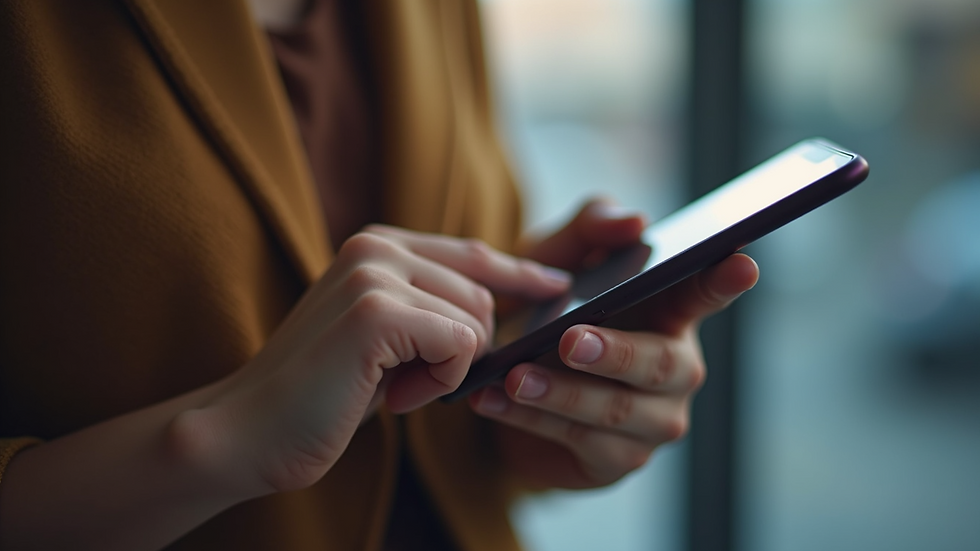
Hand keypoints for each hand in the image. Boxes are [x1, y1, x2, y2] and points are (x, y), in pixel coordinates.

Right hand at [170, 226, 570, 496]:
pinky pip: (458, 346)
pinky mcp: (376, 311)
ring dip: (446, 371)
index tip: (556, 284)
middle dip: (462, 351)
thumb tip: (497, 305)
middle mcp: (375, 246)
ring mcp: (373, 274)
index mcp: (377, 246)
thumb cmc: (324, 393)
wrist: (251, 430)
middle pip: (482, 294)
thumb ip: (427, 308)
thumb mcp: (384, 337)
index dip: (520, 271)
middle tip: (406, 383)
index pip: (471, 253)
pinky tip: (392, 397)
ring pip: (474, 321)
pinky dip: (437, 384)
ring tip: (391, 388)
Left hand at [468, 200, 758, 487]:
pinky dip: (532, 420)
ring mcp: (653, 420)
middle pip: (662, 364)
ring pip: (616, 410)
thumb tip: (635, 222)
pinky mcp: (618, 460)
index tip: (742, 263)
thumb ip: (591, 229)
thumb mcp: (556, 260)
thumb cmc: (545, 310)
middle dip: (615, 353)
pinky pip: (580, 443)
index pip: (706, 293)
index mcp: (669, 312)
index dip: (725, 281)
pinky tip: (493, 401)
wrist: (504, 382)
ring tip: (515, 376)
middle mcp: (674, 369)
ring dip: (561, 394)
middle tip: (568, 340)